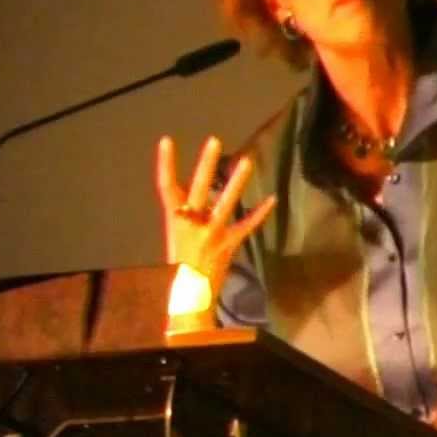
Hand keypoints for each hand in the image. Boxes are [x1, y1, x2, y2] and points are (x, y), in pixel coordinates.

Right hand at [156, 135, 276, 305]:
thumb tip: (202, 192)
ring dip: (236, 182)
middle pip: (197, 189)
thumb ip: (188, 214)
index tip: (167, 140)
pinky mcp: (228, 245)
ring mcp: (211, 234)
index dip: (165, 163)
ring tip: (246, 161)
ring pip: (225, 204)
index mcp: (174, 220)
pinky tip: (271, 198)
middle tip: (215, 140)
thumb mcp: (177, 234)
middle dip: (206, 164)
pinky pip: (246, 226)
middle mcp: (191, 224)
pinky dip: (259, 213)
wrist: (189, 297)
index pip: (165, 186)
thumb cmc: (180, 264)